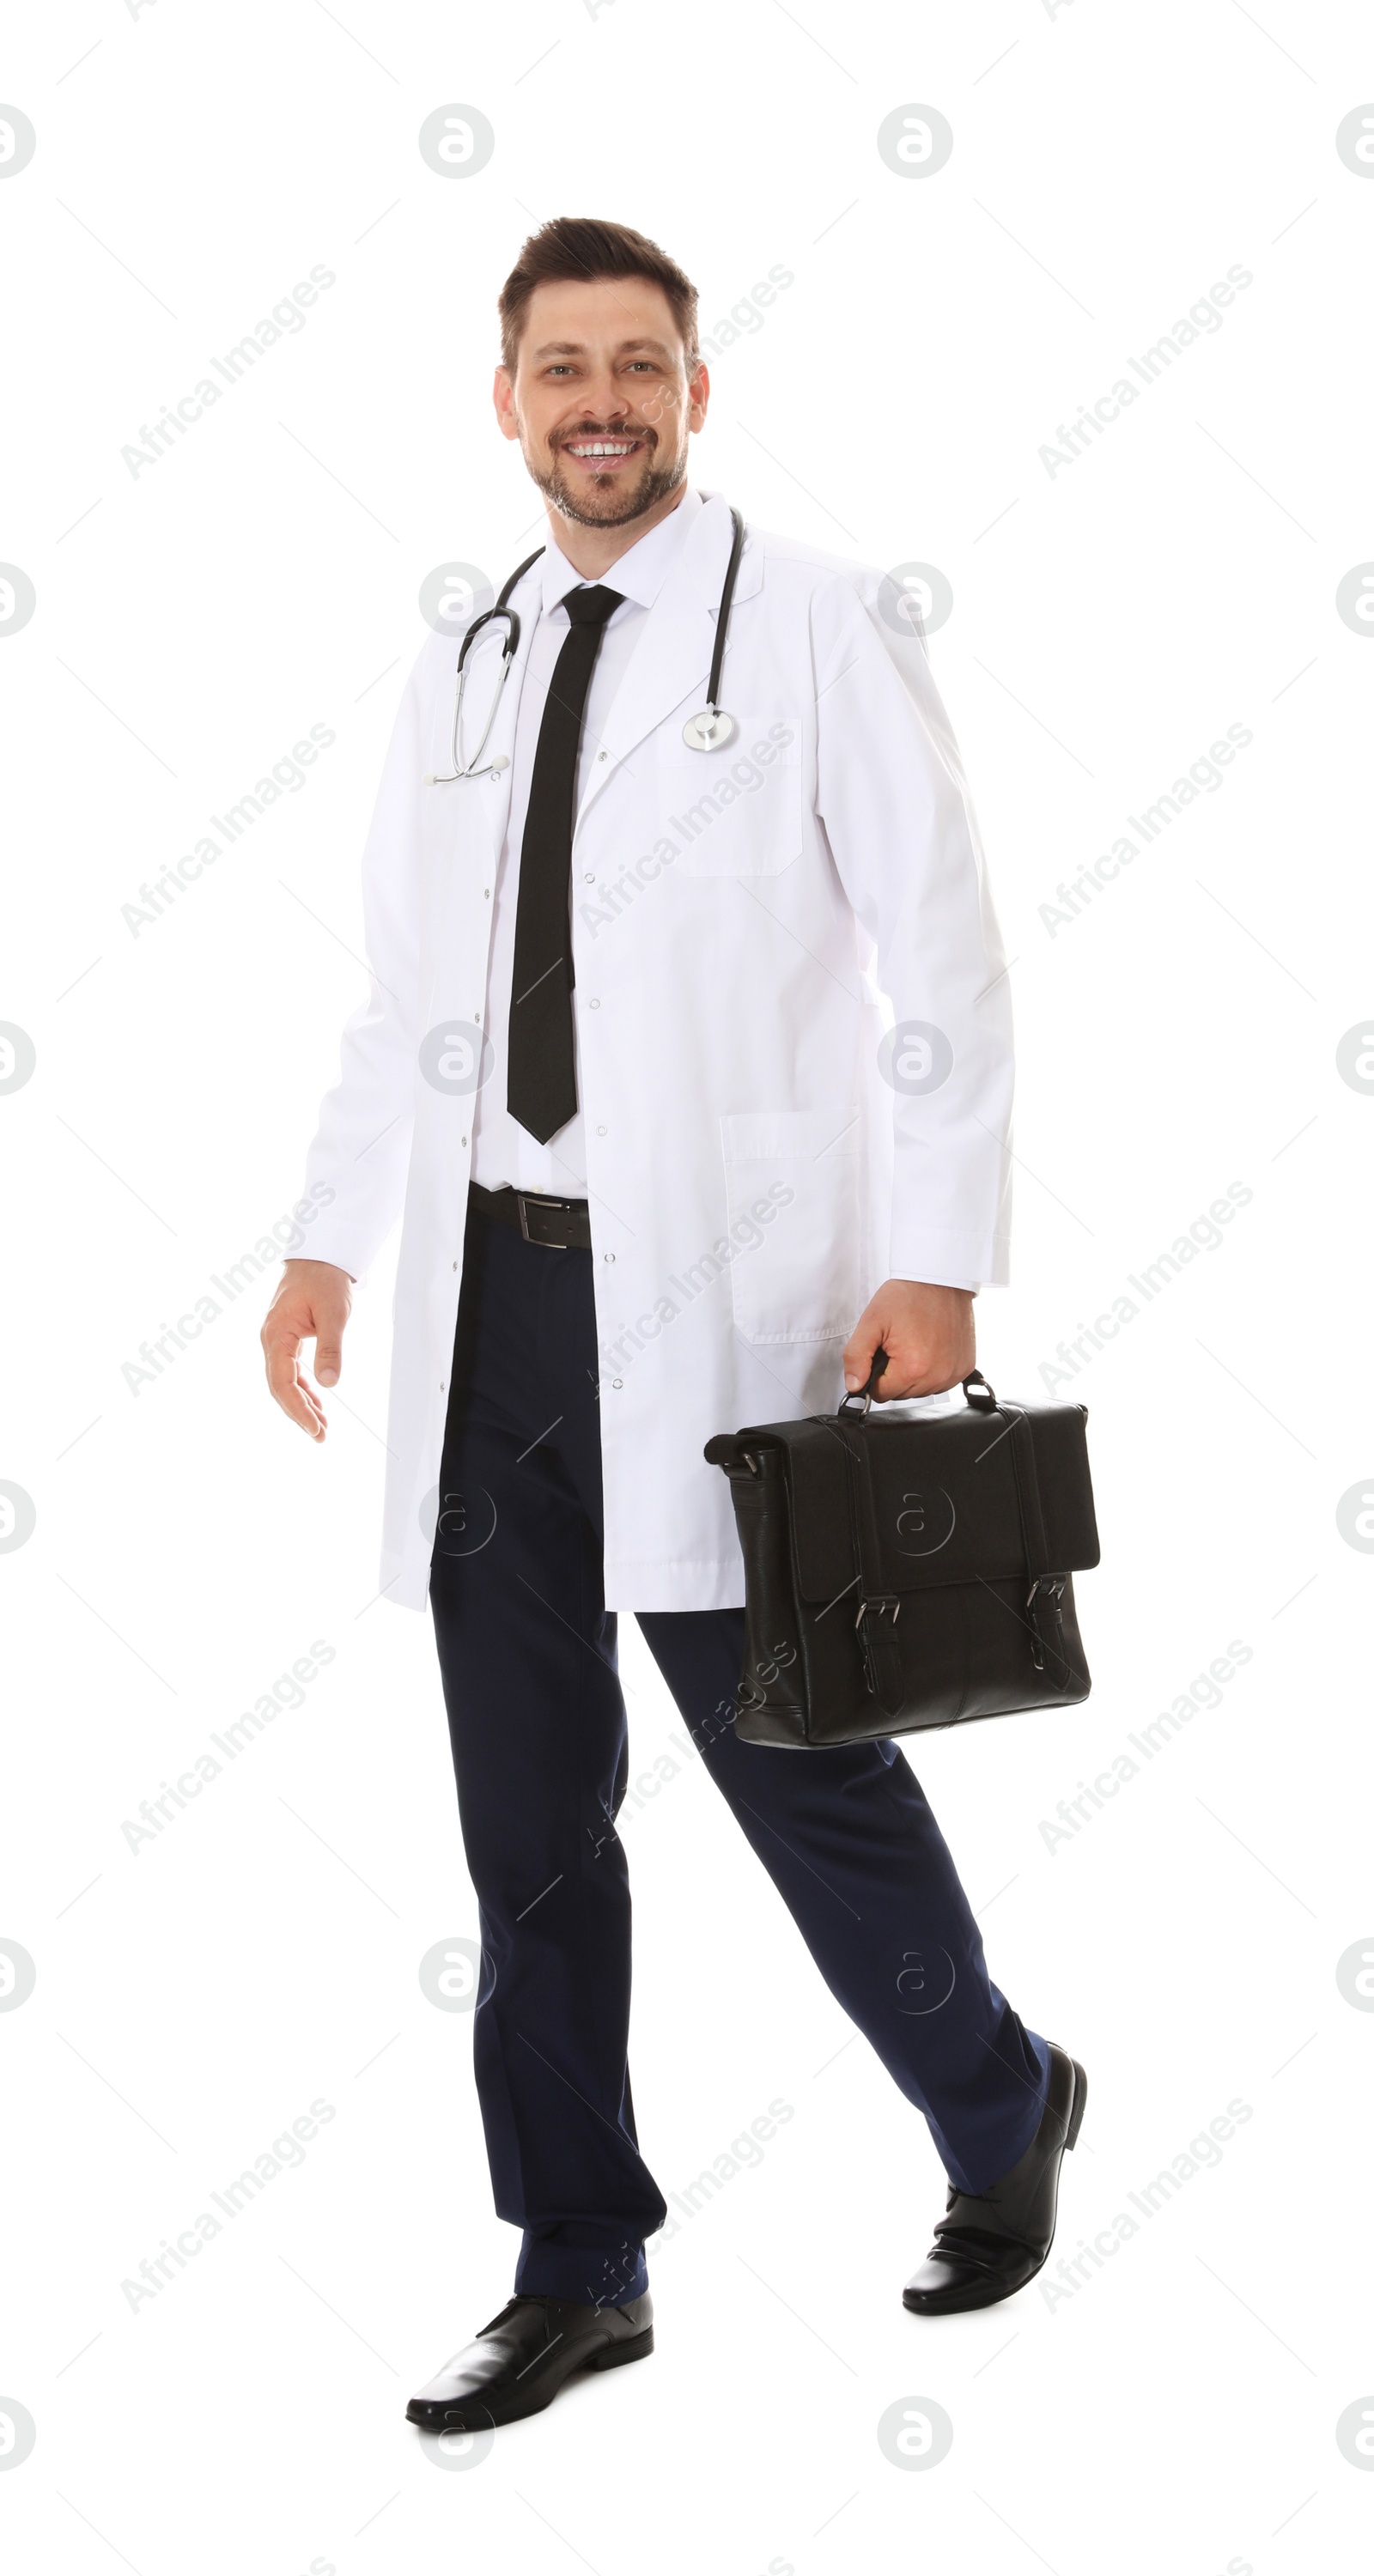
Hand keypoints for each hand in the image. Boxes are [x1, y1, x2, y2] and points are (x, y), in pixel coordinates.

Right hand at [261, 1259, 352, 1440]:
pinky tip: (317, 1403)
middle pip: (280, 1387)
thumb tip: (330, 1383)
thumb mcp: (333, 1313)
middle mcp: (271, 1341)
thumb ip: (330, 1348)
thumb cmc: (324, 1280)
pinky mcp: (287, 1339)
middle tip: (320, 1436)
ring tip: (321, 1427)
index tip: (314, 1429)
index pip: (282, 1383)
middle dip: (300, 1413)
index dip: (297, 1409)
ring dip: (302, 1404)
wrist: (318, 1255)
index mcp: (276, 1335)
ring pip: (285, 1381)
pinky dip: (304, 1388)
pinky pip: (291, 1371)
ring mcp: (277, 1340)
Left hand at [842, 1278, 974, 1399]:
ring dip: (914, 1373)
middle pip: (901, 1393)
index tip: (882, 1353)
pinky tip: (931, 1347)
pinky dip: (933, 1369)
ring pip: (921, 1390)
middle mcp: (937, 1376)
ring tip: (915, 1342)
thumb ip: (856, 1357)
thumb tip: (854, 1385)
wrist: (941, 1279)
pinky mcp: (965, 1368)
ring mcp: (953, 1373)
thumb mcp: (871, 1322)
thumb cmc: (909, 1296)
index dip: (874, 1374)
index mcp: (912, 1369)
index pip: (881, 1394)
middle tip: (898, 1343)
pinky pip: (941, 1381)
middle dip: (894, 1373)